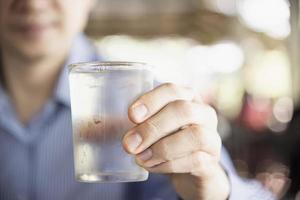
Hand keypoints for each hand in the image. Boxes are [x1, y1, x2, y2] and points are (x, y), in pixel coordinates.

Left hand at [123, 83, 229, 199]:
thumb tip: (90, 127)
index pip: (172, 90)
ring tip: (140, 158)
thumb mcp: (153, 127)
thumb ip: (130, 124)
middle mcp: (203, 114)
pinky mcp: (212, 161)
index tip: (131, 115)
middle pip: (183, 110)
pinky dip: (170, 165)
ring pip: (195, 135)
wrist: (193, 169)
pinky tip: (153, 167)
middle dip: (153, 127)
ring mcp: (212, 137)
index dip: (152, 100)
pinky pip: (196, 160)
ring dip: (163, 148)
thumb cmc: (168, 141)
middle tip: (129, 144)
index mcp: (187, 98)